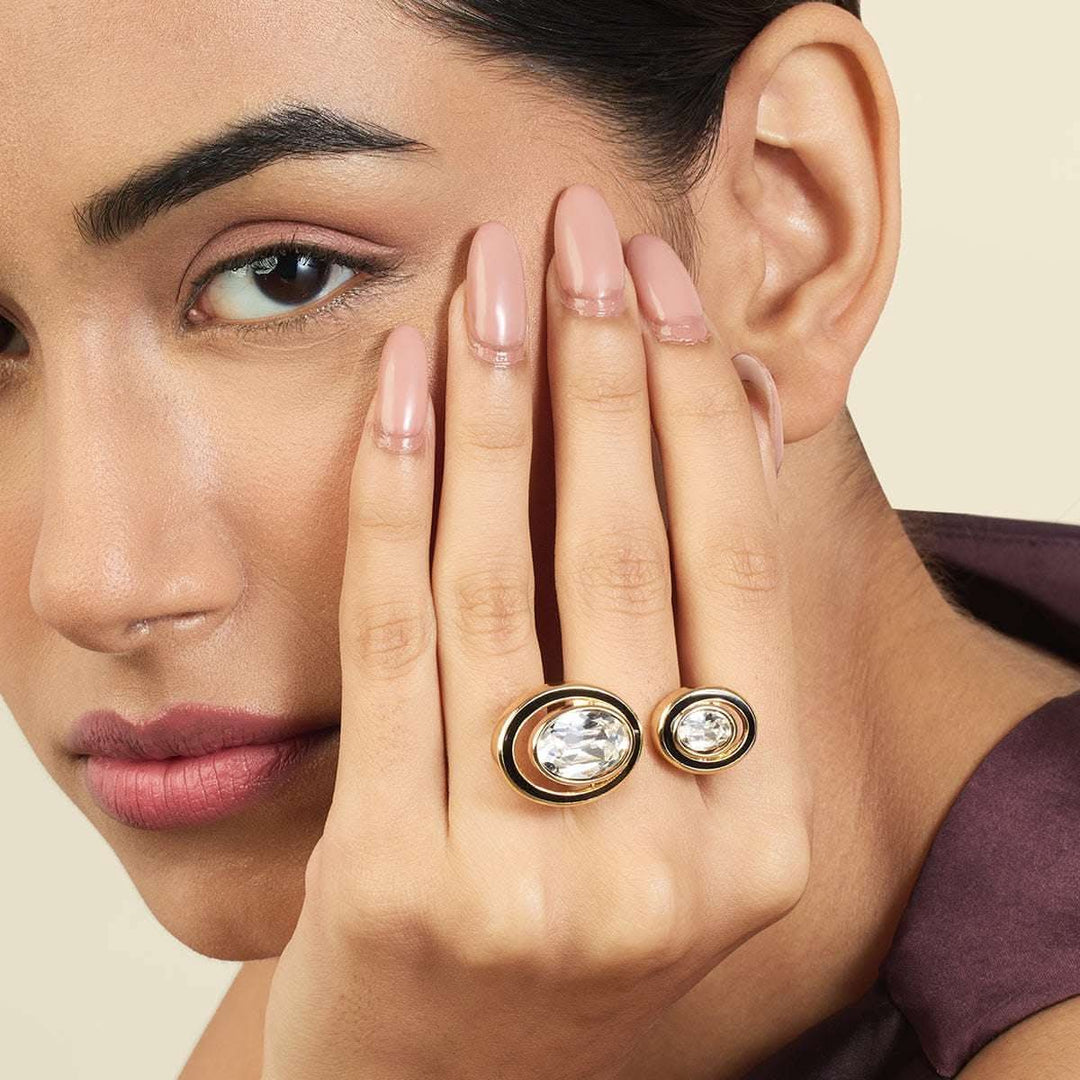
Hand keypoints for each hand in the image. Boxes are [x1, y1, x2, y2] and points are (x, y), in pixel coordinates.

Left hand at [259, 183, 811, 1079]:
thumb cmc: (567, 925)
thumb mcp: (674, 811)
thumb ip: (703, 644)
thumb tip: (719, 418)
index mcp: (763, 839)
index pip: (733, 570)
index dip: (694, 405)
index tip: (657, 280)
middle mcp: (663, 864)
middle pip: (625, 552)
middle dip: (600, 366)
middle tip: (577, 230)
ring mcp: (525, 878)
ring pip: (503, 577)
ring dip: (494, 403)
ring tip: (486, 278)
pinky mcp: (393, 877)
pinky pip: (396, 640)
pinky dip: (394, 495)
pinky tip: (396, 384)